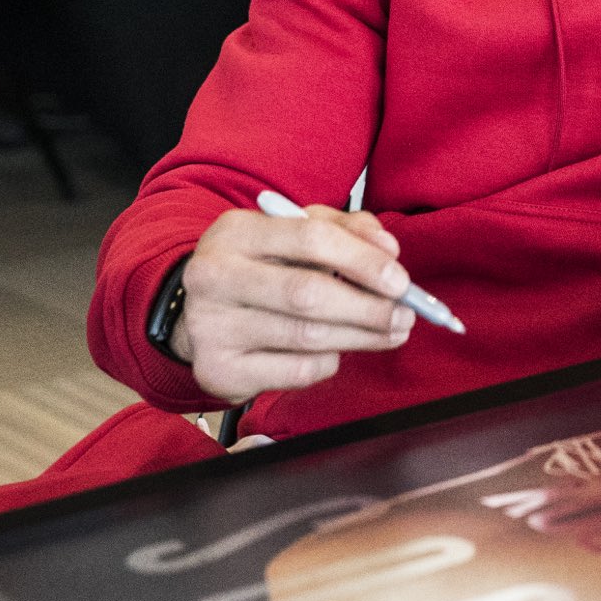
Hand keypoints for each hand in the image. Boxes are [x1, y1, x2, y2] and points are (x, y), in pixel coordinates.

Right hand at [174, 204, 415, 405]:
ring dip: (360, 337)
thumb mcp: (292, 232)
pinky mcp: (218, 370)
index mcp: (236, 231)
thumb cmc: (259, 266)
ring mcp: (210, 326)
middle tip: (406, 316)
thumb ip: (344, 229)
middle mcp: (215, 276)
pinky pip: (294, 371)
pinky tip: (336, 351)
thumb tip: (388, 249)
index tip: (401, 281)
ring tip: (390, 333)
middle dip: (368, 308)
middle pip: (308, 294)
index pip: (311, 238)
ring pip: (306, 337)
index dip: (363, 260)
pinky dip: (328, 362)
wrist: (194, 312)